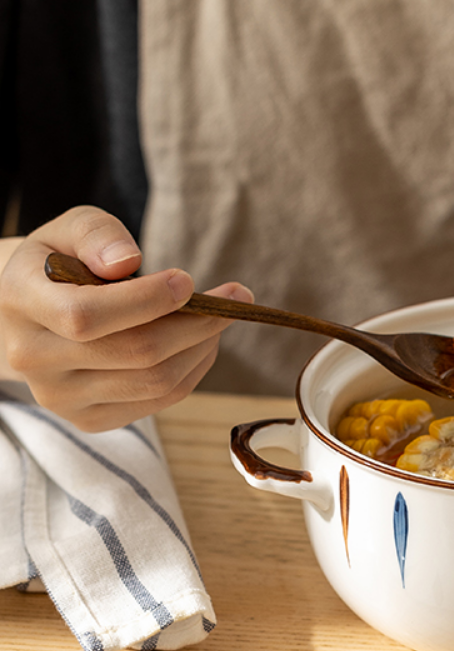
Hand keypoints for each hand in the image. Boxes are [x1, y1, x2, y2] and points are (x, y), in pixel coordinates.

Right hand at [0, 205, 251, 430]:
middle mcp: (33, 359)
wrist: (29, 317)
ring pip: (156, 381)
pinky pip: (160, 401)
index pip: (87, 315)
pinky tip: (201, 342)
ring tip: (218, 317)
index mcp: (21, 303)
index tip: (188, 281)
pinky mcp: (90, 420)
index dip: (147, 300)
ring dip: (203, 347)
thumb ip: (96, 234)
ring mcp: (61, 397)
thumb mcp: (68, 230)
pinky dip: (194, 369)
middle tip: (234, 296)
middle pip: (136, 352)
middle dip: (197, 324)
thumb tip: (127, 262)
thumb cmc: (59, 264)